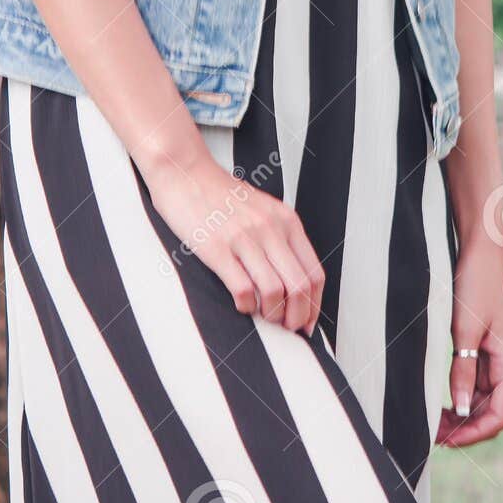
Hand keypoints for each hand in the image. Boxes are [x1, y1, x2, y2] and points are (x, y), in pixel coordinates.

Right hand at [145, 154, 325, 336]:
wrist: (187, 174)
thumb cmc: (222, 196)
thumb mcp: (264, 210)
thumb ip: (281, 239)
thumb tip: (294, 282)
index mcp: (286, 221)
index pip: (314, 273)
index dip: (315, 305)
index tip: (308, 321)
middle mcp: (270, 228)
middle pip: (300, 287)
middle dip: (297, 317)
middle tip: (289, 328)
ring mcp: (244, 238)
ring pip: (275, 292)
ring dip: (273, 315)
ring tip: (265, 317)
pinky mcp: (218, 248)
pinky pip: (243, 289)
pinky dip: (246, 306)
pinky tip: (242, 304)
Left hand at [437, 242, 502, 445]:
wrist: (480, 255)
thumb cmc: (476, 287)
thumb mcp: (465, 331)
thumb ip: (462, 372)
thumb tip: (460, 411)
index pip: (498, 417)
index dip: (472, 434)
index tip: (445, 440)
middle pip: (489, 415)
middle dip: (463, 429)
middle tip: (431, 433)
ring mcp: (497, 362)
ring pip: (480, 403)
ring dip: (459, 416)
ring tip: (431, 421)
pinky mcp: (484, 353)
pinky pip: (474, 386)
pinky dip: (459, 398)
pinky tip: (439, 402)